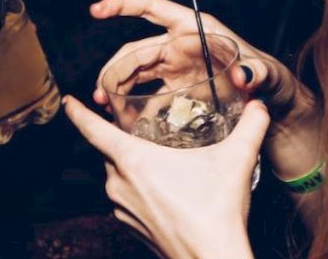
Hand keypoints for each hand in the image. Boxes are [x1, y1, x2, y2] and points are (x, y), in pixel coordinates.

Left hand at [64, 96, 268, 257]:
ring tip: (164, 166)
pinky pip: (126, 197)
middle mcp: (118, 182)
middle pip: (111, 152)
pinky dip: (139, 190)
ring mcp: (120, 207)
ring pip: (119, 175)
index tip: (68, 101)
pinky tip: (166, 192)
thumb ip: (250, 126)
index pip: (92, 129)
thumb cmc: (216, 210)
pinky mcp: (128, 225)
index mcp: (132, 159)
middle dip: (125, 141)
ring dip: (135, 167)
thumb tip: (259, 103)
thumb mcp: (235, 160)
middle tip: (148, 135)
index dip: (78, 113)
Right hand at [90, 0, 320, 177]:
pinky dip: (133, 106)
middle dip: (114, 68)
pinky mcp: (176, 90)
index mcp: (194, 29)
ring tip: (105, 107)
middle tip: (101, 94)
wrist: (274, 107)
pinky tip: (124, 122)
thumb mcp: (269, 74)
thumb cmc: (274, 81)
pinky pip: (147, 95)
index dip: (123, 5)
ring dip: (116, 87)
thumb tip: (244, 75)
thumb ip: (258, 72)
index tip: (97, 10)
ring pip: (135, 72)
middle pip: (136, 50)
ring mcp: (176, 68)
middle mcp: (180, 45)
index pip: (151, 8)